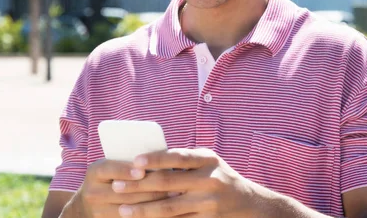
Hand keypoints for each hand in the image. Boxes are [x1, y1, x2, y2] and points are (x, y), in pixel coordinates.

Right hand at [74, 158, 171, 216]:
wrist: (88, 203)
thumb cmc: (110, 177)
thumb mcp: (113, 165)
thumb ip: (129, 162)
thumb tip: (159, 159)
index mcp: (95, 172)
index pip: (111, 169)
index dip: (126, 171)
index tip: (143, 172)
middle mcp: (93, 193)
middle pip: (124, 193)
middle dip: (151, 190)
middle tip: (173, 186)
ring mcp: (98, 211)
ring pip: (130, 209)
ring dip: (154, 204)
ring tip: (174, 197)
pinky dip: (148, 215)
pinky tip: (165, 211)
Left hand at [111, 148, 265, 216]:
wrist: (249, 205)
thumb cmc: (220, 177)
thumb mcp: (208, 162)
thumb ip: (184, 160)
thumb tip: (145, 161)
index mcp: (207, 159)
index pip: (177, 157)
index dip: (155, 159)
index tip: (134, 161)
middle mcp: (209, 179)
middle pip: (167, 183)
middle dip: (138, 185)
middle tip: (116, 186)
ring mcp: (209, 203)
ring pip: (168, 208)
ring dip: (142, 209)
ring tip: (122, 210)